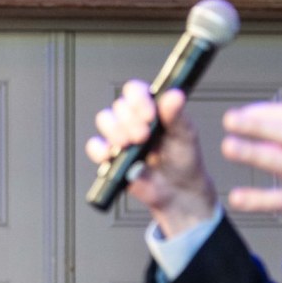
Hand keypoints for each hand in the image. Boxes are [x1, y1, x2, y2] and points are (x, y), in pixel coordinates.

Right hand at [85, 83, 217, 234]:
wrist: (178, 191)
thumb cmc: (183, 160)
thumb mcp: (186, 135)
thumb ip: (178, 115)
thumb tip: (174, 96)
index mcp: (151, 108)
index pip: (136, 91)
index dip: (138, 99)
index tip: (150, 115)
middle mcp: (134, 119)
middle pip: (119, 106)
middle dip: (131, 120)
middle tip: (144, 136)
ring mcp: (121, 136)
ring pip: (105, 120)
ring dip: (115, 130)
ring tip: (130, 144)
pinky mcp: (111, 156)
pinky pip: (95, 146)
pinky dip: (100, 149)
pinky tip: (112, 154)